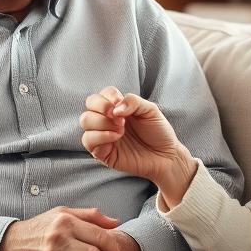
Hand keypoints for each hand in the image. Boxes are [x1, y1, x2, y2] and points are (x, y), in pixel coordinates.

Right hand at [80, 88, 196, 199]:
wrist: (166, 156)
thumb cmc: (158, 132)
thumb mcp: (150, 110)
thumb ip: (133, 101)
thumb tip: (114, 109)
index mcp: (117, 108)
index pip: (101, 95)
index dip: (108, 96)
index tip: (119, 102)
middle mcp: (107, 120)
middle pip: (89, 105)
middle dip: (102, 107)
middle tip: (120, 118)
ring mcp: (103, 136)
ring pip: (85, 121)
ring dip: (102, 122)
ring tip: (121, 129)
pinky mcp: (102, 152)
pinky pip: (88, 141)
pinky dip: (100, 136)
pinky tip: (116, 138)